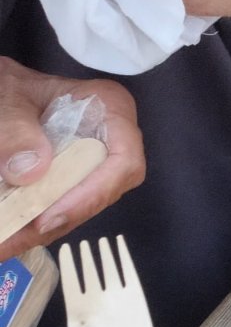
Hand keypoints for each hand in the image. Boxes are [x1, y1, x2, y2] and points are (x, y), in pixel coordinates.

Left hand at [0, 60, 144, 260]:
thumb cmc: (7, 84)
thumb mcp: (6, 97)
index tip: (46, 217)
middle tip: (13, 239)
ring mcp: (93, 159)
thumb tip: (32, 171)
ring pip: (83, 203)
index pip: (123, 161)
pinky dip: (35, 221)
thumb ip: (15, 128)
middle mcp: (112, 138)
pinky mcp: (73, 174)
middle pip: (104, 190)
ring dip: (43, 229)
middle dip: (60, 219)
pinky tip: (9, 232)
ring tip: (3, 243)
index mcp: (109, 108)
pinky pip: (64, 202)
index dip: (92, 194)